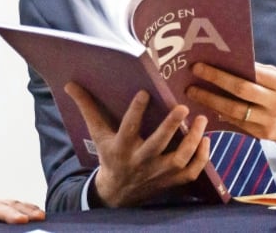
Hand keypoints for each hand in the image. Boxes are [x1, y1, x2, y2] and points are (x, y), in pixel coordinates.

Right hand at [64, 82, 210, 206]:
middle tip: (182, 107)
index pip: (128, 128)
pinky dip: (201, 158)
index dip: (136, 111)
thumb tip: (70, 84)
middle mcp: (140, 161)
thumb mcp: (97, 133)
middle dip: (171, 126)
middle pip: (157, 144)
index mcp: (120, 147)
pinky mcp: (171, 181)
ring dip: (192, 140)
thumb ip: (87, 107)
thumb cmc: (109, 155)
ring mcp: (158, 173)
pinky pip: (191, 172)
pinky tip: (206, 140)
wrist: (118, 192)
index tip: (145, 92)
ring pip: (179, 159)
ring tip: (201, 120)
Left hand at [187, 62, 275, 145]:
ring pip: (235, 111)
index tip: (203, 64)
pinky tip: (206, 107)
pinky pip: (237, 124)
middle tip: (193, 75)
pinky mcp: (262, 136)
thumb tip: (228, 62)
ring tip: (193, 92)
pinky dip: (220, 114)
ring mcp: (269, 122)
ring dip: (210, 101)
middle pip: (240, 91)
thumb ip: (259, 72)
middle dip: (214, 82)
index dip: (225, 70)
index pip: (251, 75)